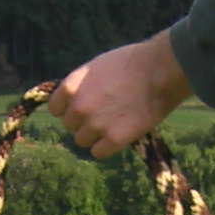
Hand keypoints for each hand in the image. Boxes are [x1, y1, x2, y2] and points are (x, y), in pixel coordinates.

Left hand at [49, 32, 192, 156]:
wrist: (159, 71)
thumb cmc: (132, 62)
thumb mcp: (97, 66)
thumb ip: (81, 85)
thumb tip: (74, 101)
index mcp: (71, 87)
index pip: (55, 109)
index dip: (69, 108)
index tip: (83, 107)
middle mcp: (79, 107)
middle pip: (70, 126)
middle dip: (84, 121)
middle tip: (105, 113)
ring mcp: (96, 125)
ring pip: (82, 140)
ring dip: (95, 135)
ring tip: (114, 123)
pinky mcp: (114, 139)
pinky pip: (98, 152)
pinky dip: (107, 147)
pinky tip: (119, 135)